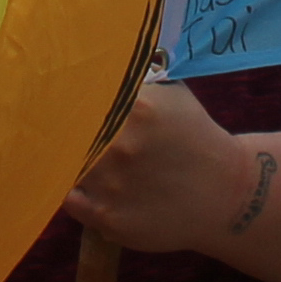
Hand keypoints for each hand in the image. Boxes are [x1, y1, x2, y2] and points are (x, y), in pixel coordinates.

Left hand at [64, 82, 267, 255]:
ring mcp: (112, 184)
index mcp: (136, 107)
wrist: (227, 194)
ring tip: (81, 159)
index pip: (75, 94)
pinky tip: (88, 185)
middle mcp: (120, 145)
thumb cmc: (193, 137)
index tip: (54, 98)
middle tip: (53, 128)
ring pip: (63, 165)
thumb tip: (84, 63)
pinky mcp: (108, 218)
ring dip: (67, 161)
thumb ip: (130, 80)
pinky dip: (73, 191)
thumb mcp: (171, 94)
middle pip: (63, 131)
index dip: (60, 96)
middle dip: (60, 130)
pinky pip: (69, 199)